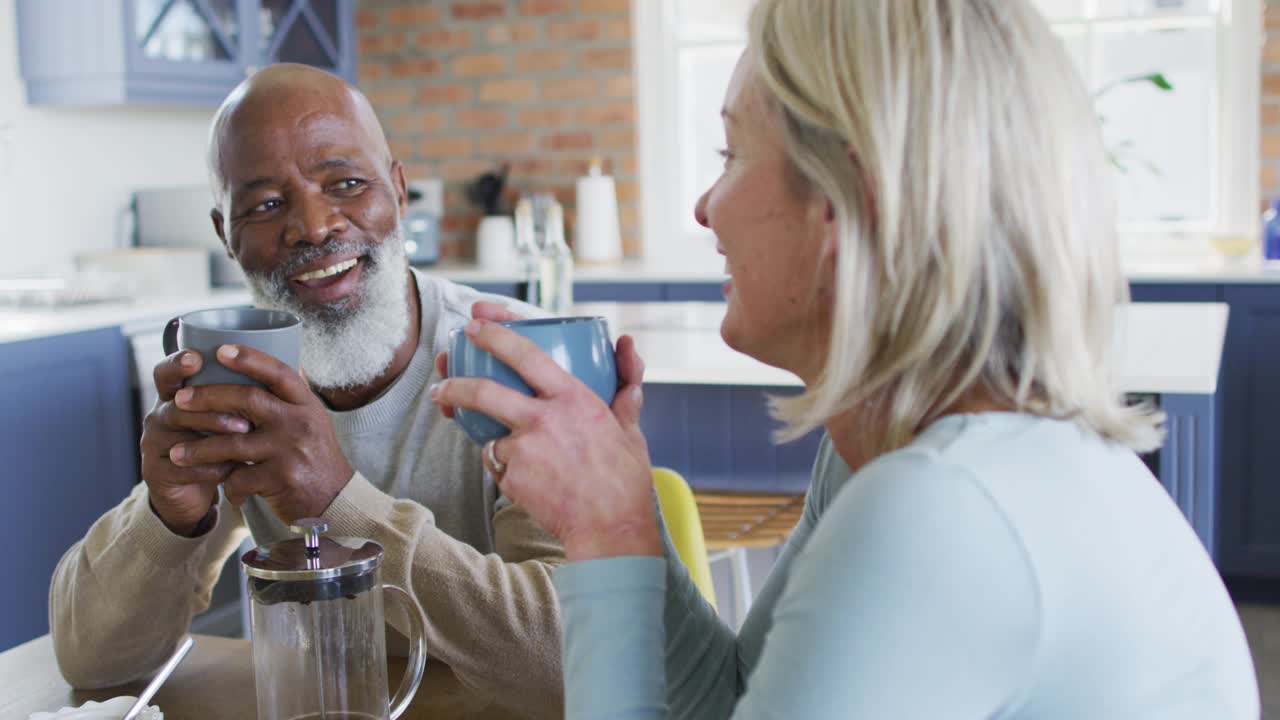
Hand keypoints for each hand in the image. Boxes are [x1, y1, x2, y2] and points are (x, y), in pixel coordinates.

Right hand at [141, 351, 251, 535]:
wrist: (193, 492)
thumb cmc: (218, 446)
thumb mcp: (228, 418)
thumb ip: (246, 395)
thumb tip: (295, 369)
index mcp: (177, 395)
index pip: (168, 373)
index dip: (178, 363)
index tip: (197, 358)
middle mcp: (161, 414)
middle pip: (178, 402)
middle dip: (212, 404)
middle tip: (243, 412)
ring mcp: (154, 443)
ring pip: (182, 434)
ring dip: (215, 432)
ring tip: (244, 434)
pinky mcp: (156, 472)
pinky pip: (182, 468)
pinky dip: (210, 468)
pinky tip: (231, 470)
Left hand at [165, 345, 354, 522]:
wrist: (336, 500)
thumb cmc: (317, 457)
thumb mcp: (313, 421)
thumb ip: (291, 397)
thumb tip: (269, 360)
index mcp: (306, 404)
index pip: (278, 372)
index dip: (250, 359)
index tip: (220, 350)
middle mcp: (300, 422)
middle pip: (248, 399)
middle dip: (207, 397)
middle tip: (179, 399)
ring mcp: (290, 450)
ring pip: (233, 443)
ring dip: (200, 449)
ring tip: (177, 453)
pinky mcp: (281, 478)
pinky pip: (239, 478)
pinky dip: (227, 484)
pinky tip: (223, 488)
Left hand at [430, 319, 660, 560]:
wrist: (611, 530)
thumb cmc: (624, 479)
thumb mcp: (630, 426)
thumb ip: (624, 383)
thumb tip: (626, 345)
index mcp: (573, 398)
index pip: (526, 354)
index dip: (496, 334)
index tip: (475, 324)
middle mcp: (545, 419)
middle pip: (485, 391)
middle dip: (455, 381)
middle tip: (441, 377)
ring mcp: (525, 450)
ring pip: (488, 432)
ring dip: (479, 430)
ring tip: (471, 425)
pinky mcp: (513, 479)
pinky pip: (497, 463)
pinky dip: (503, 463)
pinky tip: (518, 472)